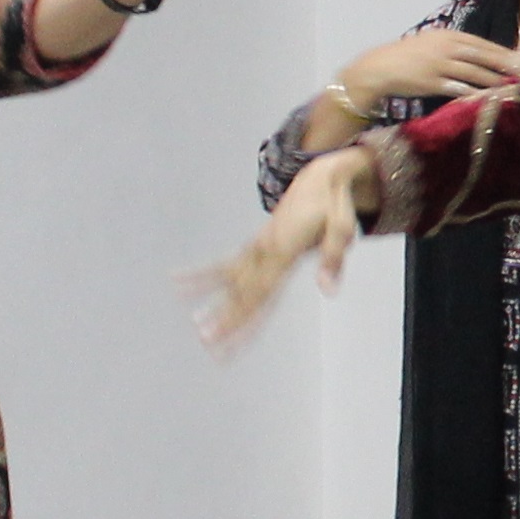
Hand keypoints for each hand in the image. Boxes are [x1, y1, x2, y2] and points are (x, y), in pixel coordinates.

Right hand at [194, 149, 371, 348]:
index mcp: (283, 250)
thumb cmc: (333, 205)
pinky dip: (203, 274)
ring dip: (214, 304)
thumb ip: (332, 260)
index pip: (262, 293)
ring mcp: (257, 247)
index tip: (229, 336)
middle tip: (206, 342)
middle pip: (243, 293)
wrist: (318, 176)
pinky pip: (226, 263)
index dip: (245, 317)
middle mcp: (264, 250)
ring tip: (196, 327)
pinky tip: (178, 283)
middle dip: (226, 320)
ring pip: (231, 282)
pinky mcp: (255, 244)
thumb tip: (328, 291)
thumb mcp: (341, 228)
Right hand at [336, 31, 519, 110]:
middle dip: (506, 65)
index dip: (503, 52)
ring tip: (511, 88)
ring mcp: (439, 65)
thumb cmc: (410, 57)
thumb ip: (456, 48)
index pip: (482, 44)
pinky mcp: (432, 82)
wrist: (381, 67)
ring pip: (474, 73)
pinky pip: (458, 89)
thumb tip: (483, 56)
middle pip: (483, 56)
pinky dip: (474, 93)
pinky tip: (487, 98)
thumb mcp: (433, 44)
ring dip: (494, 81)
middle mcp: (446, 48)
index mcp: (448, 36)